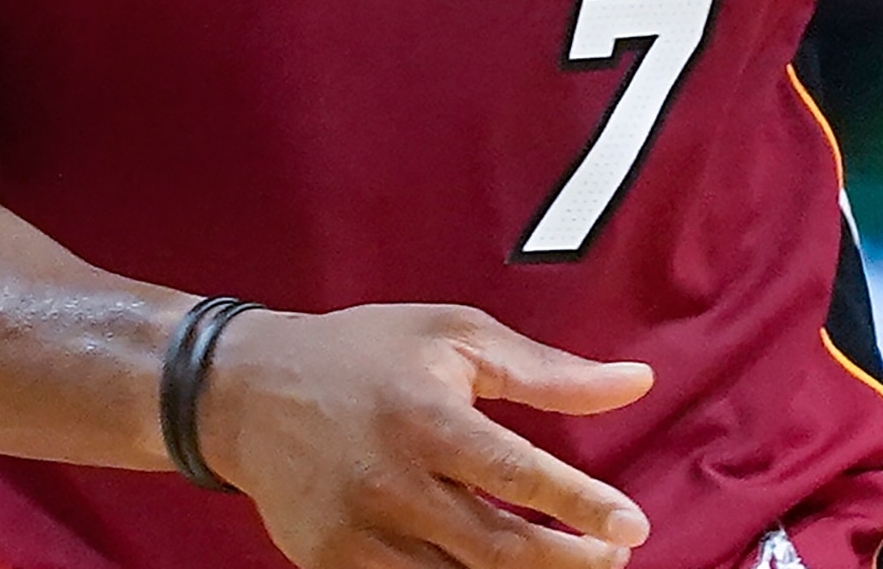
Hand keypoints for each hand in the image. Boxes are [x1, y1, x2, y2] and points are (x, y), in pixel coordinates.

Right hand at [196, 302, 654, 568]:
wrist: (245, 390)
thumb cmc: (363, 353)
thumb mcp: (454, 337)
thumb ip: (547, 371)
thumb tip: (637, 382)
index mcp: (425, 419)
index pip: (519, 475)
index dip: (584, 507)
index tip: (633, 526)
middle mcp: (391, 484)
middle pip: (498, 550)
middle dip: (568, 563)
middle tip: (611, 558)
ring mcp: (357, 534)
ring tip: (564, 568)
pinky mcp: (331, 565)